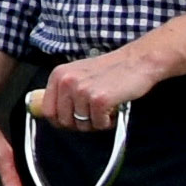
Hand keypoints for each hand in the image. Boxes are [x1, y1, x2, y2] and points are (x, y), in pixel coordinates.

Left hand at [34, 45, 163, 131]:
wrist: (137, 61)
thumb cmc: (110, 70)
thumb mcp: (78, 74)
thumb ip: (64, 91)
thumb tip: (55, 116)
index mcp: (58, 75)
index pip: (48, 110)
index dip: (61, 121)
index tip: (74, 121)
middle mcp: (66, 82)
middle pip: (64, 121)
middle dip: (80, 123)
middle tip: (94, 115)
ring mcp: (82, 90)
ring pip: (82, 124)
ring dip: (96, 122)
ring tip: (106, 109)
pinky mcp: (99, 99)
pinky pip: (98, 124)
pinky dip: (107, 122)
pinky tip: (113, 110)